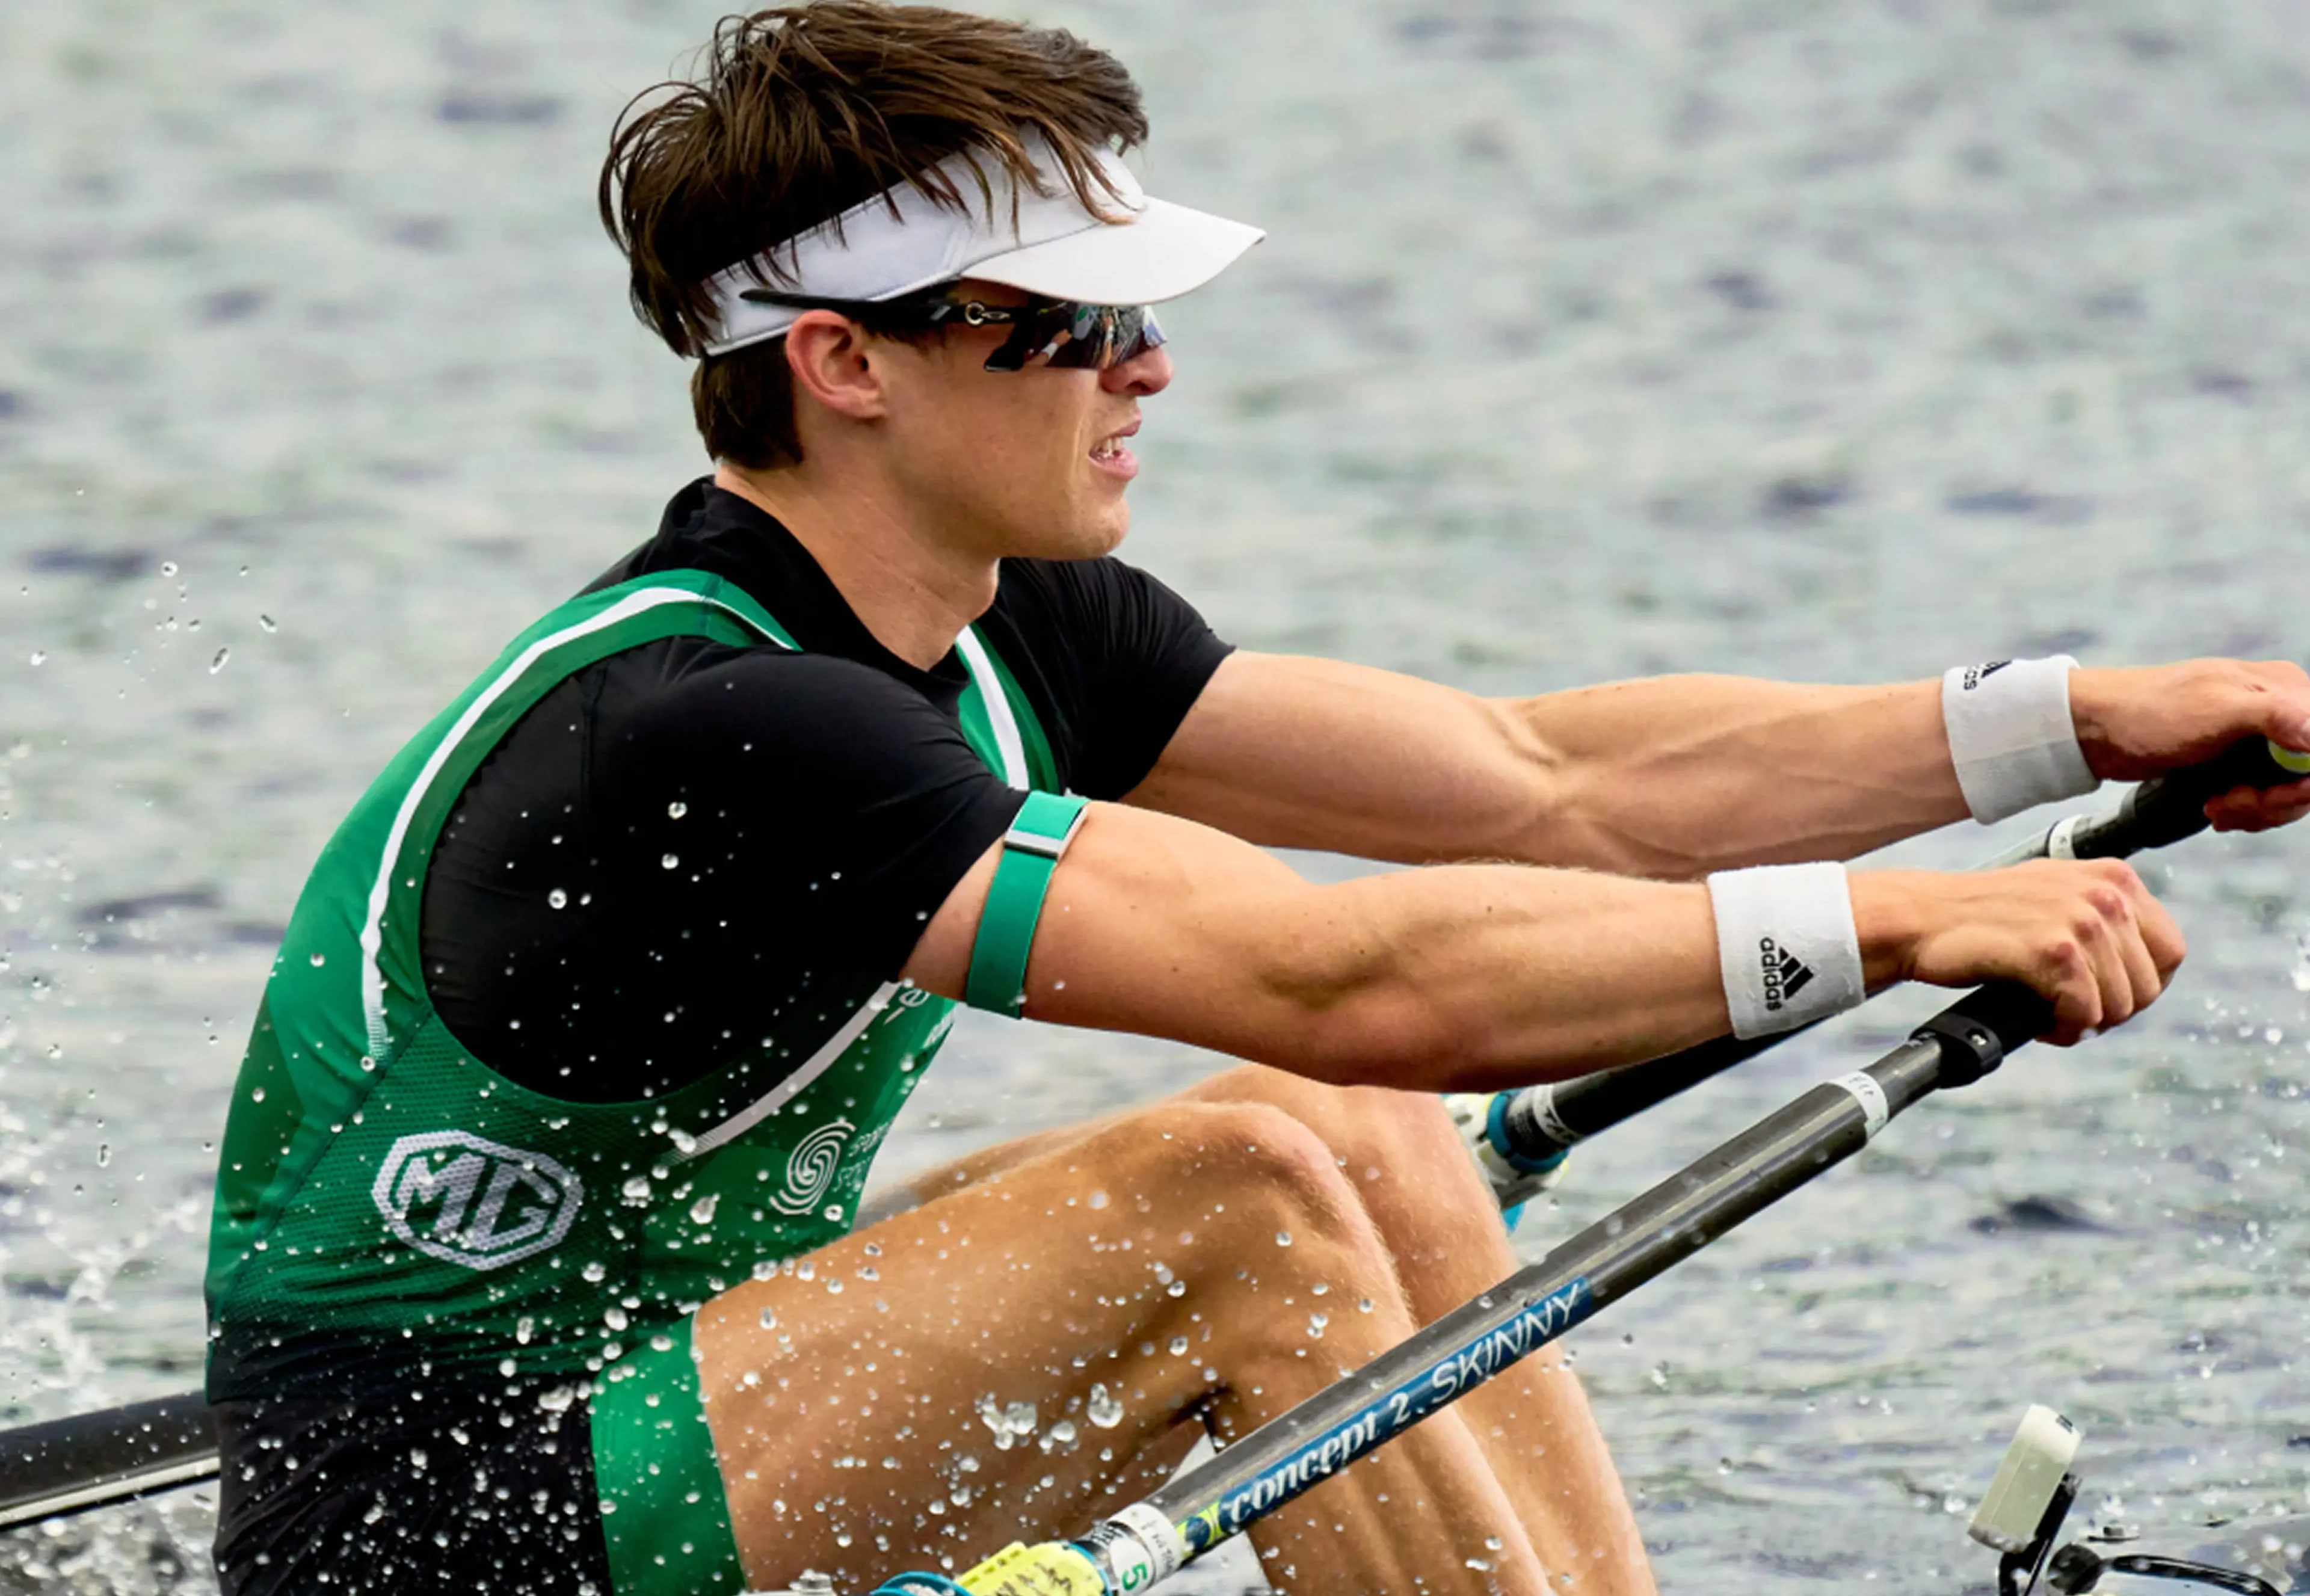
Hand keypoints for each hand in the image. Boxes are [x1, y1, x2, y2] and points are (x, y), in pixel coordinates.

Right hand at [1854, 861, 2185, 1045]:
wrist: (1922, 919)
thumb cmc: (1984, 916)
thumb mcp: (2056, 895)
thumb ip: (2101, 913)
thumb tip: (2141, 968)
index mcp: (2114, 877)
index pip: (2171, 951)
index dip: (2143, 987)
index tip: (2106, 996)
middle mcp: (2105, 894)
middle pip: (2149, 987)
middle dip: (2111, 1011)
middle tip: (2070, 1013)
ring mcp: (2080, 920)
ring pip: (2119, 1006)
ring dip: (2083, 1024)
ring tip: (2048, 1016)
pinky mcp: (2053, 951)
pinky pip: (2084, 1015)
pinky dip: (2063, 1031)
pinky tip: (2038, 1023)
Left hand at [2069, 659, 2309, 830]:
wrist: (2097, 730)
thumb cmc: (2150, 712)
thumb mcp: (2216, 710)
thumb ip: (2275, 717)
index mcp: (2284, 689)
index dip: (2307, 780)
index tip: (2276, 796)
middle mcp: (2280, 712)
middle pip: (2308, 775)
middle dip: (2276, 801)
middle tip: (2234, 804)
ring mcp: (2259, 740)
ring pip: (2287, 791)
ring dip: (2254, 810)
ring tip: (2215, 807)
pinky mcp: (2237, 763)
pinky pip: (2262, 798)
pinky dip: (2241, 811)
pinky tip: (2211, 808)